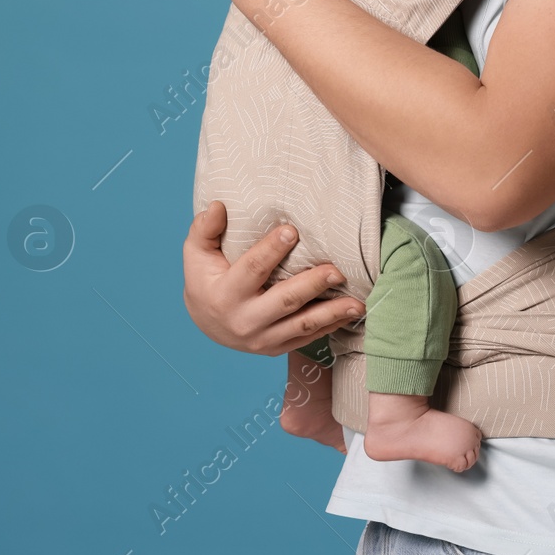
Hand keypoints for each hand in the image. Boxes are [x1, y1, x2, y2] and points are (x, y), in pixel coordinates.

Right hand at [182, 199, 363, 356]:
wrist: (206, 324)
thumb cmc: (205, 280)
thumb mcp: (196, 253)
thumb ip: (205, 229)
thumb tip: (217, 206)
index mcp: (225, 295)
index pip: (252, 269)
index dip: (272, 250)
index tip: (293, 230)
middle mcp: (244, 321)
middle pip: (284, 300)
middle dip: (312, 285)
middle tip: (337, 270)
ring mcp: (261, 339)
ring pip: (302, 325)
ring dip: (332, 312)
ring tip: (357, 302)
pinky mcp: (275, 348)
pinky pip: (307, 338)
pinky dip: (330, 327)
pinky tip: (350, 315)